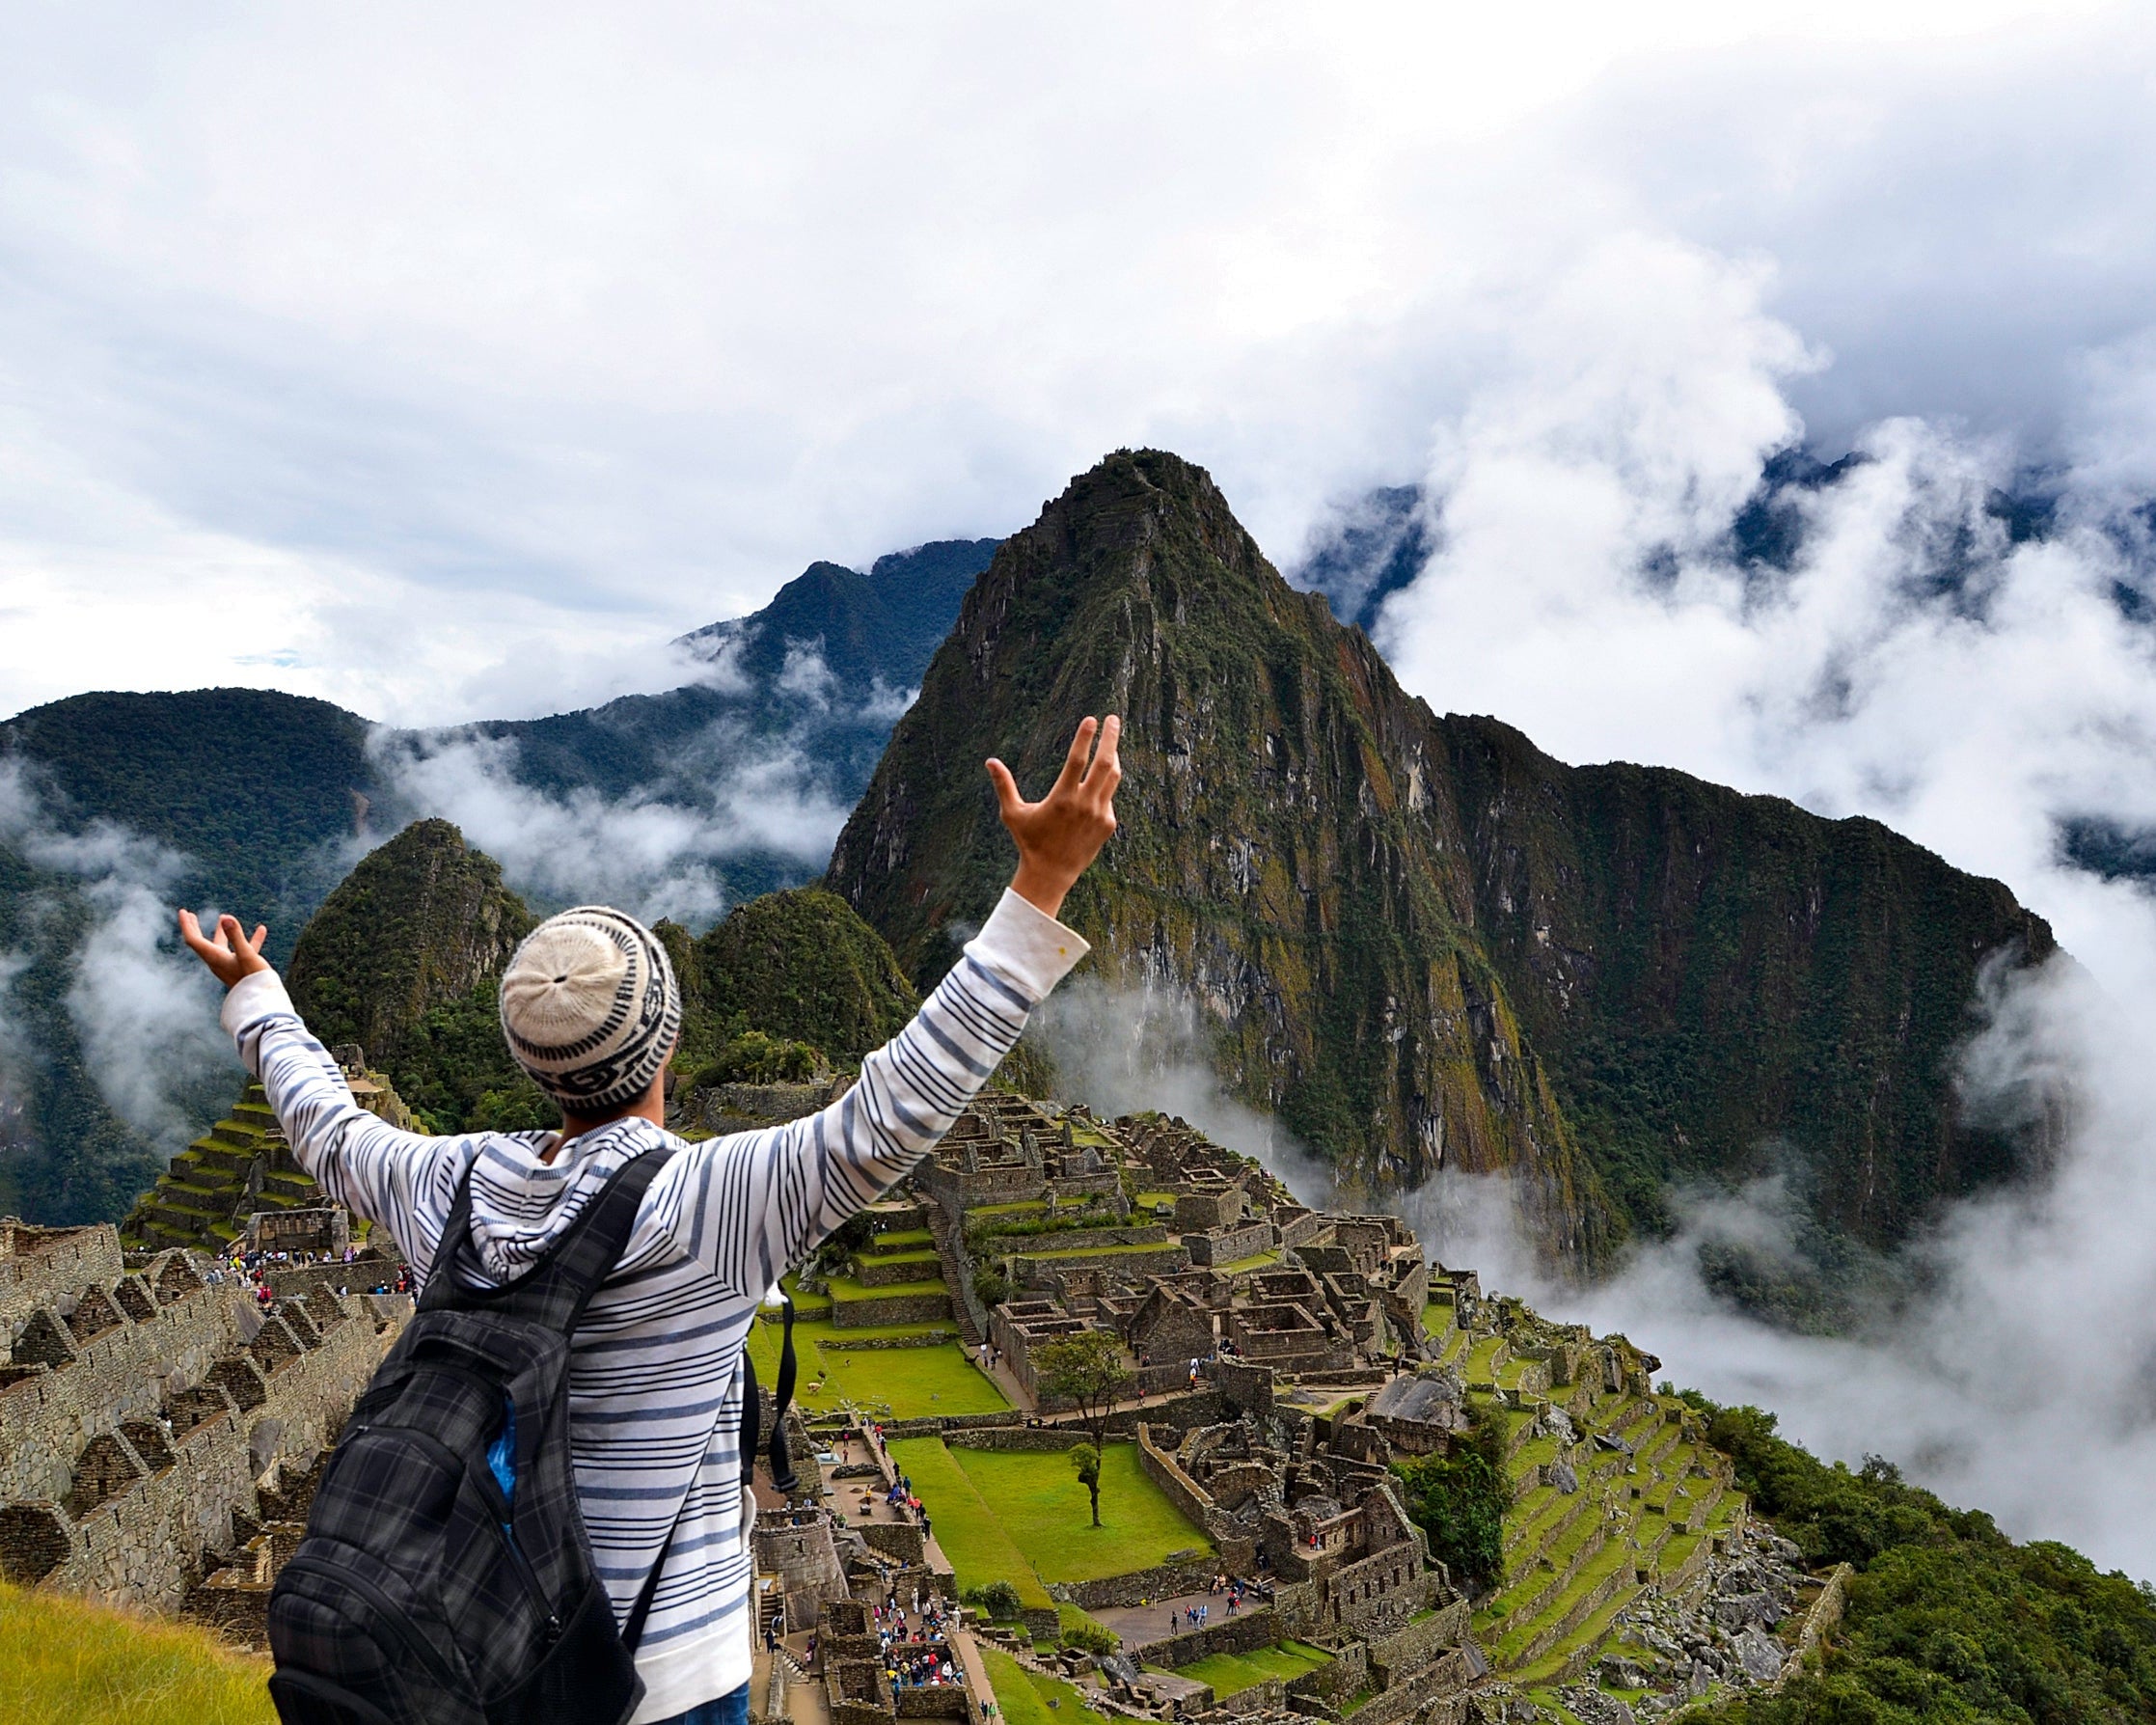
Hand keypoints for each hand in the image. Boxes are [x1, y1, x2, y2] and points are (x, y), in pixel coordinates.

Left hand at [179, 910, 271, 989]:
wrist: (262, 1001)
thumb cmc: (253, 979)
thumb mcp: (246, 954)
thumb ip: (236, 935)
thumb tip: (226, 917)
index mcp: (214, 957)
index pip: (193, 940)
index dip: (187, 925)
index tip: (183, 912)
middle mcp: (218, 961)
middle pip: (201, 943)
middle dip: (195, 928)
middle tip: (189, 915)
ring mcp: (229, 964)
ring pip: (222, 945)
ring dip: (221, 931)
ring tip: (223, 918)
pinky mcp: (241, 967)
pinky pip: (244, 949)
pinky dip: (249, 939)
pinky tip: (261, 930)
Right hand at [987, 715, 1121, 920]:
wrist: (1051, 874)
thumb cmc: (1028, 842)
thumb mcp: (1012, 814)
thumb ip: (1004, 785)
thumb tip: (990, 761)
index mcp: (1061, 798)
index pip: (1077, 759)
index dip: (1085, 737)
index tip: (1091, 719)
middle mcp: (1084, 804)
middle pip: (1105, 762)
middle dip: (1111, 737)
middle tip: (1113, 719)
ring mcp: (1099, 815)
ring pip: (1112, 778)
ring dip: (1113, 757)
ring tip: (1110, 745)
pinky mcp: (1108, 825)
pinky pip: (1109, 798)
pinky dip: (1104, 786)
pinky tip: (1097, 784)